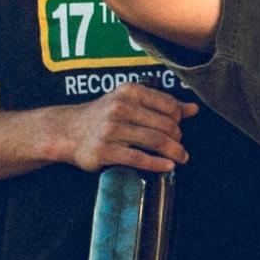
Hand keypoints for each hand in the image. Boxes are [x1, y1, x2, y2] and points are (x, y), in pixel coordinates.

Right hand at [56, 83, 197, 172]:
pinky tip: (168, 167)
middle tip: (181, 148)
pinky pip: (138, 158)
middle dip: (178, 139)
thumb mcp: (129, 102)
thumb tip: (194, 109)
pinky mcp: (104, 150)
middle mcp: (120, 107)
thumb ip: (162, 104)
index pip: (168, 105)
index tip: (179, 130)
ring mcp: (111, 129)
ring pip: (154, 141)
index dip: (179, 119)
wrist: (66, 131)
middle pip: (164, 125)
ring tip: (181, 158)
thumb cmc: (104, 116)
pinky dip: (157, 164)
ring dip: (174, 152)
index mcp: (129, 92)